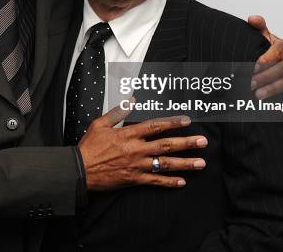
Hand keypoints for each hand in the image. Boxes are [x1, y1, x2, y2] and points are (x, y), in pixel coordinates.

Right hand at [78, 104, 207, 189]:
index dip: (172, 123)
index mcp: (128, 134)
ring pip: (165, 164)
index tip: (186, 121)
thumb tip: (132, 100)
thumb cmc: (89, 147)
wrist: (80, 170)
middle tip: (203, 142)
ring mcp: (136, 166)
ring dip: (185, 163)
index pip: (155, 126)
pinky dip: (169, 182)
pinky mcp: (134, 179)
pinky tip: (182, 182)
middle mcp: (135, 150)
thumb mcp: (100, 123)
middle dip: (186, 143)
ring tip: (200, 163)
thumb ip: (118, 112)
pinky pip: (155, 181)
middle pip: (166, 145)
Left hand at [247, 15, 282, 101]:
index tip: (253, 66)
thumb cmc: (264, 49)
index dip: (266, 59)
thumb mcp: (261, 37)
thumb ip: (258, 27)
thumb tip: (252, 19)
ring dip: (273, 90)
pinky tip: (279, 110)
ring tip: (257, 96)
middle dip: (266, 77)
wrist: (269, 63)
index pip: (278, 52)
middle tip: (250, 83)